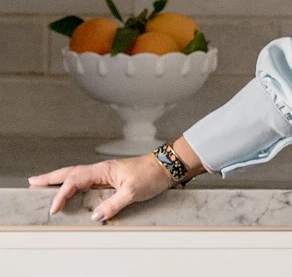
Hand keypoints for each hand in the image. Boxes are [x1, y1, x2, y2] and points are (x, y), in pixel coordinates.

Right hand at [27, 154, 174, 221]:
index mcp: (104, 169)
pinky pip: (87, 180)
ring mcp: (106, 173)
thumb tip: (95, 216)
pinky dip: (74, 183)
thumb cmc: (152, 174)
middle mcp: (103, 169)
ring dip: (61, 179)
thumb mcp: (133, 192)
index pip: (76, 180)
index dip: (62, 193)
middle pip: (72, 172)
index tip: (55, 208)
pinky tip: (71, 188)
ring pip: (78, 175)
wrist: (167, 166)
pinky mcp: (112, 178)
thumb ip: (113, 204)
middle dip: (51, 177)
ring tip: (45, 184)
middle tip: (33, 182)